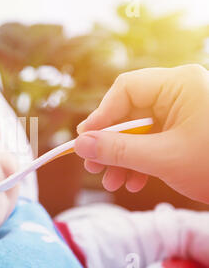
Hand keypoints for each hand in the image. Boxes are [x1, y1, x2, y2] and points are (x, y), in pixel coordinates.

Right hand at [74, 64, 208, 202]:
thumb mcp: (163, 158)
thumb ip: (117, 150)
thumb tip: (80, 145)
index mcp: (179, 85)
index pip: (126, 89)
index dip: (101, 116)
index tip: (84, 141)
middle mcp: (180, 93)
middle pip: (130, 112)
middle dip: (111, 144)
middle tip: (94, 167)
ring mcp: (184, 112)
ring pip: (140, 130)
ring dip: (123, 158)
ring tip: (113, 183)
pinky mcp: (187, 130)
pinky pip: (154, 140)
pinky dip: (141, 161)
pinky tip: (134, 182)